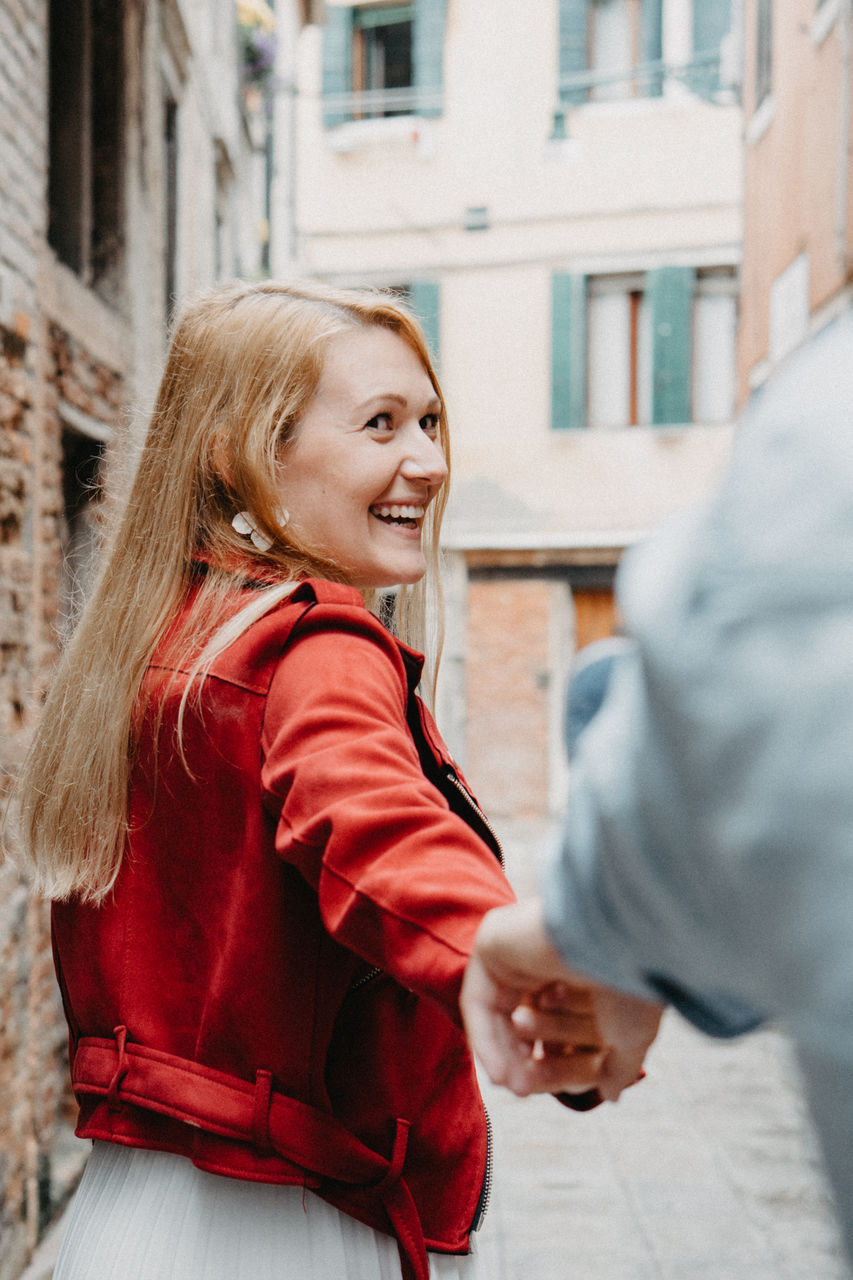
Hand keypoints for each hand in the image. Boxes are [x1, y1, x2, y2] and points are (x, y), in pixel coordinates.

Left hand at [460, 898, 662, 1100]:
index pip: (551, 1027)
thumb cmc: (632, 984)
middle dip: (521, 1061)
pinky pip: (478, 1001)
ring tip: (514, 1087)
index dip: (548, 1063)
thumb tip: (611, 1095)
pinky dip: (486, 1039)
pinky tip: (501, 1072)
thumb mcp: (629, 1036)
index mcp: (577, 972)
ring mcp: (517, 949)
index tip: (549, 1089)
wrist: (621, 941)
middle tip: (522, 1092)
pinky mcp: (493, 943)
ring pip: (498, 1014)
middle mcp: (544, 958)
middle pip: (520, 1023)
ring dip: (503, 1055)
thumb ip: (618, 1065)